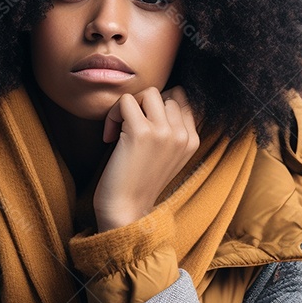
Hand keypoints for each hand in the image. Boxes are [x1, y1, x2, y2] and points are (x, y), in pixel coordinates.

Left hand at [93, 86, 199, 231]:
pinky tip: (109, 137)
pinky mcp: (141, 132)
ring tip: (120, 129)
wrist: (126, 210)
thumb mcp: (167, 156)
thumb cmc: (139, 182)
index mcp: (192, 140)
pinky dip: (112, 115)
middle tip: (128, 129)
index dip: (156, 106)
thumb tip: (159, 98)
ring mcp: (164, 132)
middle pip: (164, 93)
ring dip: (129, 106)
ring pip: (148, 92)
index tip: (143, 127)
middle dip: (142, 106)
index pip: (181, 98)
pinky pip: (125, 101)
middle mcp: (182, 134)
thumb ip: (172, 130)